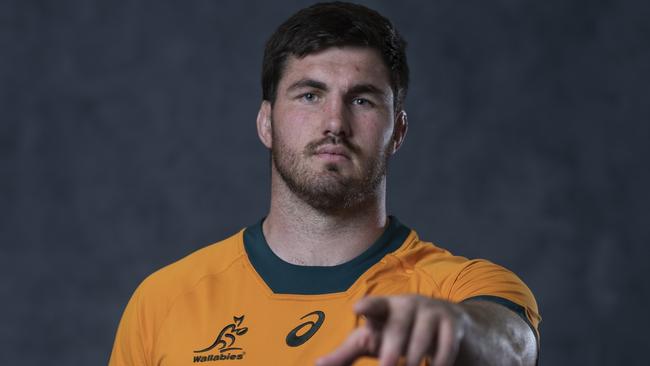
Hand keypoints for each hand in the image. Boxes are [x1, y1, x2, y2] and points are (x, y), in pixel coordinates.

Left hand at [316, 295, 468, 365]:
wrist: (450, 326)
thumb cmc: (400, 334)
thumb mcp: (374, 341)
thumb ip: (347, 353)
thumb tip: (317, 365)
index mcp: (385, 309)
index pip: (375, 305)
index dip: (368, 305)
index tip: (356, 308)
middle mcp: (408, 305)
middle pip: (398, 326)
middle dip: (392, 347)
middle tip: (385, 365)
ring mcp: (432, 311)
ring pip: (422, 338)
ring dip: (414, 359)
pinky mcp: (453, 323)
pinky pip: (446, 346)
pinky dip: (439, 362)